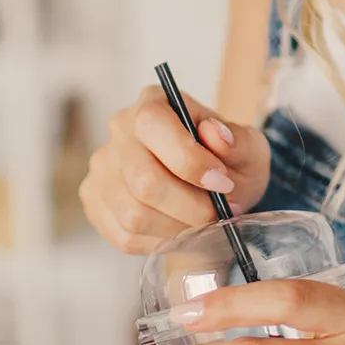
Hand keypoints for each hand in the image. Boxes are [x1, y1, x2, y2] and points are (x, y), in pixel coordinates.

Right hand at [80, 85, 270, 254]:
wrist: (213, 185)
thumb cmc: (228, 162)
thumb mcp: (248, 148)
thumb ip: (238, 141)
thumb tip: (216, 134)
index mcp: (153, 103)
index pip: (152, 125)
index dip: (189, 161)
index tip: (222, 183)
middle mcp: (119, 131)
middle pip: (143, 180)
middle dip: (190, 206)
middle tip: (217, 212)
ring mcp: (103, 168)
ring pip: (133, 214)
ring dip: (177, 228)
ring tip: (199, 222)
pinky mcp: (96, 201)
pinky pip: (124, 235)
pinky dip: (160, 241)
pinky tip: (178, 228)